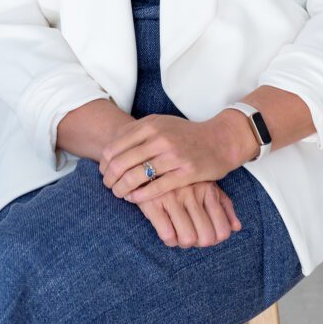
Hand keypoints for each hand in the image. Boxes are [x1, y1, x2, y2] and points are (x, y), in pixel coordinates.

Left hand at [99, 112, 253, 203]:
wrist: (219, 140)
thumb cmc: (186, 134)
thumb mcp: (161, 124)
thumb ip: (137, 132)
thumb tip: (111, 148)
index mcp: (151, 125)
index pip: (116, 145)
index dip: (104, 161)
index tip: (102, 170)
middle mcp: (161, 138)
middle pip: (122, 162)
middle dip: (110, 177)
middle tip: (107, 185)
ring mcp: (174, 155)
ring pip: (137, 176)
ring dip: (122, 188)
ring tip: (118, 194)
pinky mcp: (186, 173)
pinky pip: (156, 188)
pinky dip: (140, 196)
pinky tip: (133, 199)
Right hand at [135, 180, 241, 247]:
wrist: (147, 154)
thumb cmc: (182, 173)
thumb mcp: (207, 183)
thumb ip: (224, 204)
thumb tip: (236, 227)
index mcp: (208, 189)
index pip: (222, 230)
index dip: (215, 239)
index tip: (206, 235)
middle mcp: (193, 193)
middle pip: (206, 238)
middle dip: (199, 242)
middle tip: (192, 236)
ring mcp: (173, 197)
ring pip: (187, 238)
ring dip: (183, 241)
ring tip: (178, 233)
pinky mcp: (153, 202)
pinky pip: (167, 234)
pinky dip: (169, 238)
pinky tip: (166, 229)